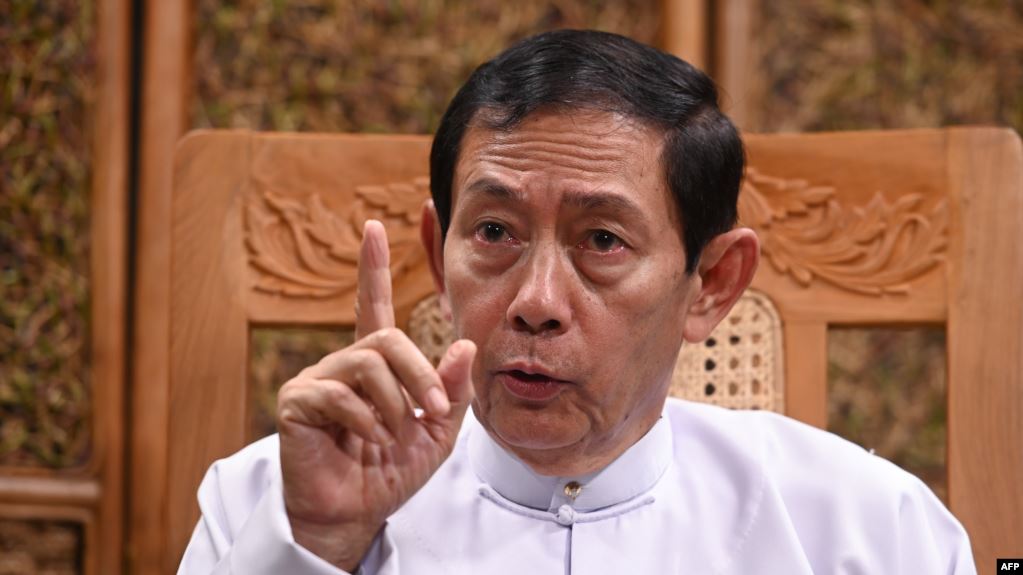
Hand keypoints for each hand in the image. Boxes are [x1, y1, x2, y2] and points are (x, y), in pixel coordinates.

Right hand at [276, 220, 475, 570]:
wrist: (356, 513)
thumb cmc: (390, 471)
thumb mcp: (437, 431)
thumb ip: (451, 390)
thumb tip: (463, 344)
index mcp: (375, 365)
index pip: (374, 306)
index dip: (374, 268)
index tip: (375, 228)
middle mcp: (343, 364)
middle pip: (387, 339)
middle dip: (420, 375)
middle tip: (434, 413)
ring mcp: (317, 379)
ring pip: (368, 364)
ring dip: (396, 403)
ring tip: (395, 434)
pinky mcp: (297, 401)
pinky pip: (341, 395)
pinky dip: (367, 421)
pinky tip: (367, 441)